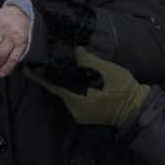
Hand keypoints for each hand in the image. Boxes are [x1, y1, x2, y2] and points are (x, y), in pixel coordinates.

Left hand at [27, 47, 150, 128]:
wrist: (136, 109)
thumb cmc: (122, 88)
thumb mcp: (107, 69)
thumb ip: (87, 60)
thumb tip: (74, 49)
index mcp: (77, 97)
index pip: (52, 84)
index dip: (39, 76)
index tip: (28, 67)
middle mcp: (74, 108)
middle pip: (59, 89)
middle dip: (54, 76)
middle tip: (49, 61)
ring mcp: (79, 114)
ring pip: (67, 94)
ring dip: (67, 83)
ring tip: (67, 69)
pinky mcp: (85, 115)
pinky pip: (74, 99)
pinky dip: (75, 90)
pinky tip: (81, 81)